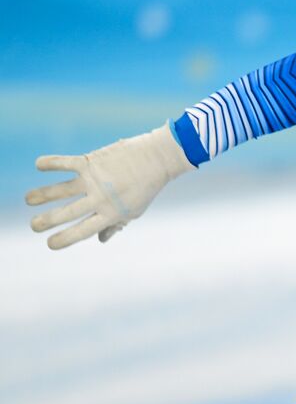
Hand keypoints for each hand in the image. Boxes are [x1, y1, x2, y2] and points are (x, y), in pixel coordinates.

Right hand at [26, 123, 193, 249]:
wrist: (158, 159)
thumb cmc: (145, 187)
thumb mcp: (134, 210)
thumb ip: (115, 224)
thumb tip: (100, 240)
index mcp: (111, 214)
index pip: (83, 231)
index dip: (65, 239)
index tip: (50, 244)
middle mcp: (101, 199)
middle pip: (68, 213)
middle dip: (47, 221)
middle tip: (33, 226)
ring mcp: (95, 180)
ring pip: (61, 190)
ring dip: (42, 195)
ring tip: (28, 200)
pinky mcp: (91, 161)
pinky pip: (66, 163)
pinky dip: (51, 163)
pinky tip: (38, 165)